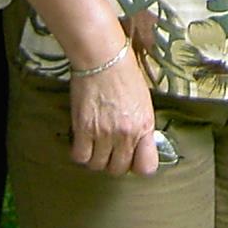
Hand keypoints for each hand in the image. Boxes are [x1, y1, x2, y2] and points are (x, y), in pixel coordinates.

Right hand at [69, 53, 159, 175]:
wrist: (103, 58)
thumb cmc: (124, 74)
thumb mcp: (143, 102)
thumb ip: (141, 127)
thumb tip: (137, 145)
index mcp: (144, 126)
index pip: (147, 167)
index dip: (137, 165)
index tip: (131, 158)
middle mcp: (126, 134)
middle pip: (118, 169)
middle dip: (113, 162)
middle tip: (109, 149)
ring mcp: (104, 133)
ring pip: (97, 165)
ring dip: (95, 158)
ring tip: (94, 145)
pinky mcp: (83, 129)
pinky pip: (80, 156)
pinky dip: (80, 153)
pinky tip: (82, 142)